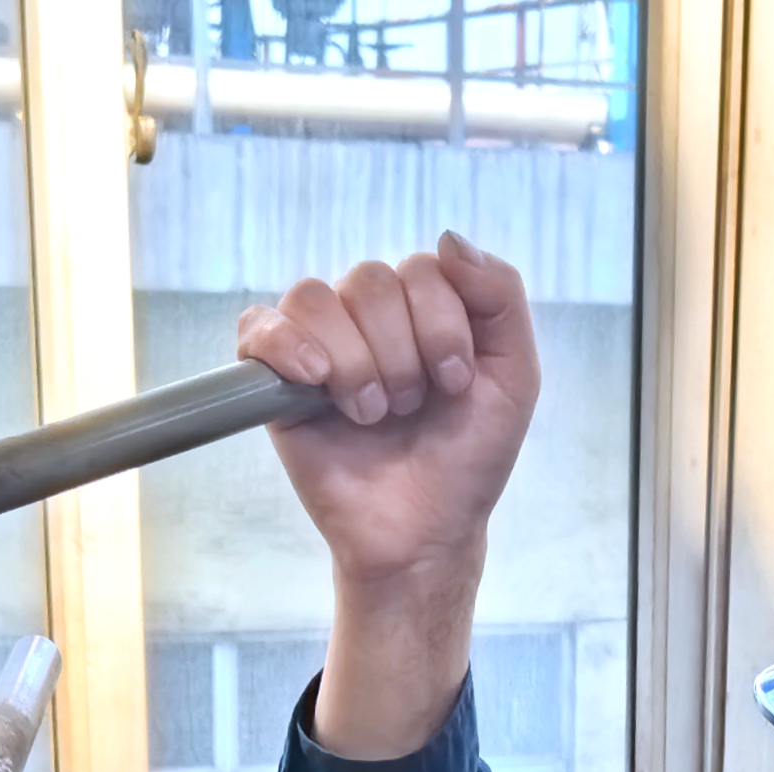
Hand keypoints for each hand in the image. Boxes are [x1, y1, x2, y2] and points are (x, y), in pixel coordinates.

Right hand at [238, 235, 538, 758]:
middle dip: (403, 354)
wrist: (424, 531)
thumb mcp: (513, 376)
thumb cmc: (467, 459)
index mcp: (422, 308)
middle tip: (411, 409)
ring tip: (372, 414)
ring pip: (319, 299)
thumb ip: (500, 296)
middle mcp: (368, 317)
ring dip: (357, 363)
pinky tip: (315, 380)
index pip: (423, 268)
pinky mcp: (274, 380)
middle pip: (370, 280)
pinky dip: (286, 345)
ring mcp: (319, 344)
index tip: (456, 385)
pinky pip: (259, 326)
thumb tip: (448, 238)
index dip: (442, 327)